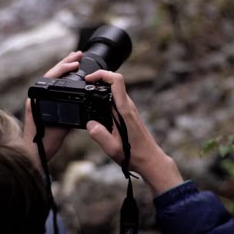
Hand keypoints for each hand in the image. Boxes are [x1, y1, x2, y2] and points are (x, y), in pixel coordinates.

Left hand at [23, 51, 81, 169]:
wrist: (33, 154)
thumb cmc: (44, 144)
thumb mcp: (60, 129)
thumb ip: (69, 117)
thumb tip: (79, 105)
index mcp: (38, 99)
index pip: (51, 77)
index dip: (65, 68)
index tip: (76, 63)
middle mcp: (36, 97)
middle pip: (52, 75)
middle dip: (66, 64)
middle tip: (78, 54)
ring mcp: (39, 101)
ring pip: (52, 81)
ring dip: (64, 71)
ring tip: (75, 61)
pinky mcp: (42, 105)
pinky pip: (53, 89)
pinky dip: (62, 82)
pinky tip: (70, 79)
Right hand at [85, 70, 182, 194]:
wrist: (150, 159)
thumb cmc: (134, 155)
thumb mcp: (112, 148)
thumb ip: (99, 135)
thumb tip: (89, 123)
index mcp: (124, 111)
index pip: (117, 81)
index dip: (102, 74)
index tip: (89, 79)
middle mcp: (128, 106)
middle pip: (113, 83)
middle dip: (98, 80)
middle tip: (84, 87)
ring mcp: (129, 109)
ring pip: (114, 91)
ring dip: (101, 90)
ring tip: (87, 96)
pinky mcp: (128, 114)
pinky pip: (115, 100)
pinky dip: (104, 99)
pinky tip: (96, 108)